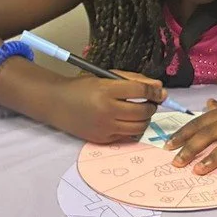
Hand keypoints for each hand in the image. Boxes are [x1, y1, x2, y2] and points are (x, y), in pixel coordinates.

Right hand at [50, 72, 164, 143]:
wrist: (57, 103)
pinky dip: (132, 128)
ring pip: (139, 127)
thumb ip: (133, 80)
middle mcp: (106, 110)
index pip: (140, 91)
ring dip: (145, 119)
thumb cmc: (83, 87)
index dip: (154, 92)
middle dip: (152, 106)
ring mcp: (104, 127)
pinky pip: (127, 136)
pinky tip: (126, 120)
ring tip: (140, 112)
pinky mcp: (102, 139)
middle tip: (150, 103)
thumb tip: (159, 88)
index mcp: (106, 90)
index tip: (160, 92)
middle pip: (143, 111)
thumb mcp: (106, 77)